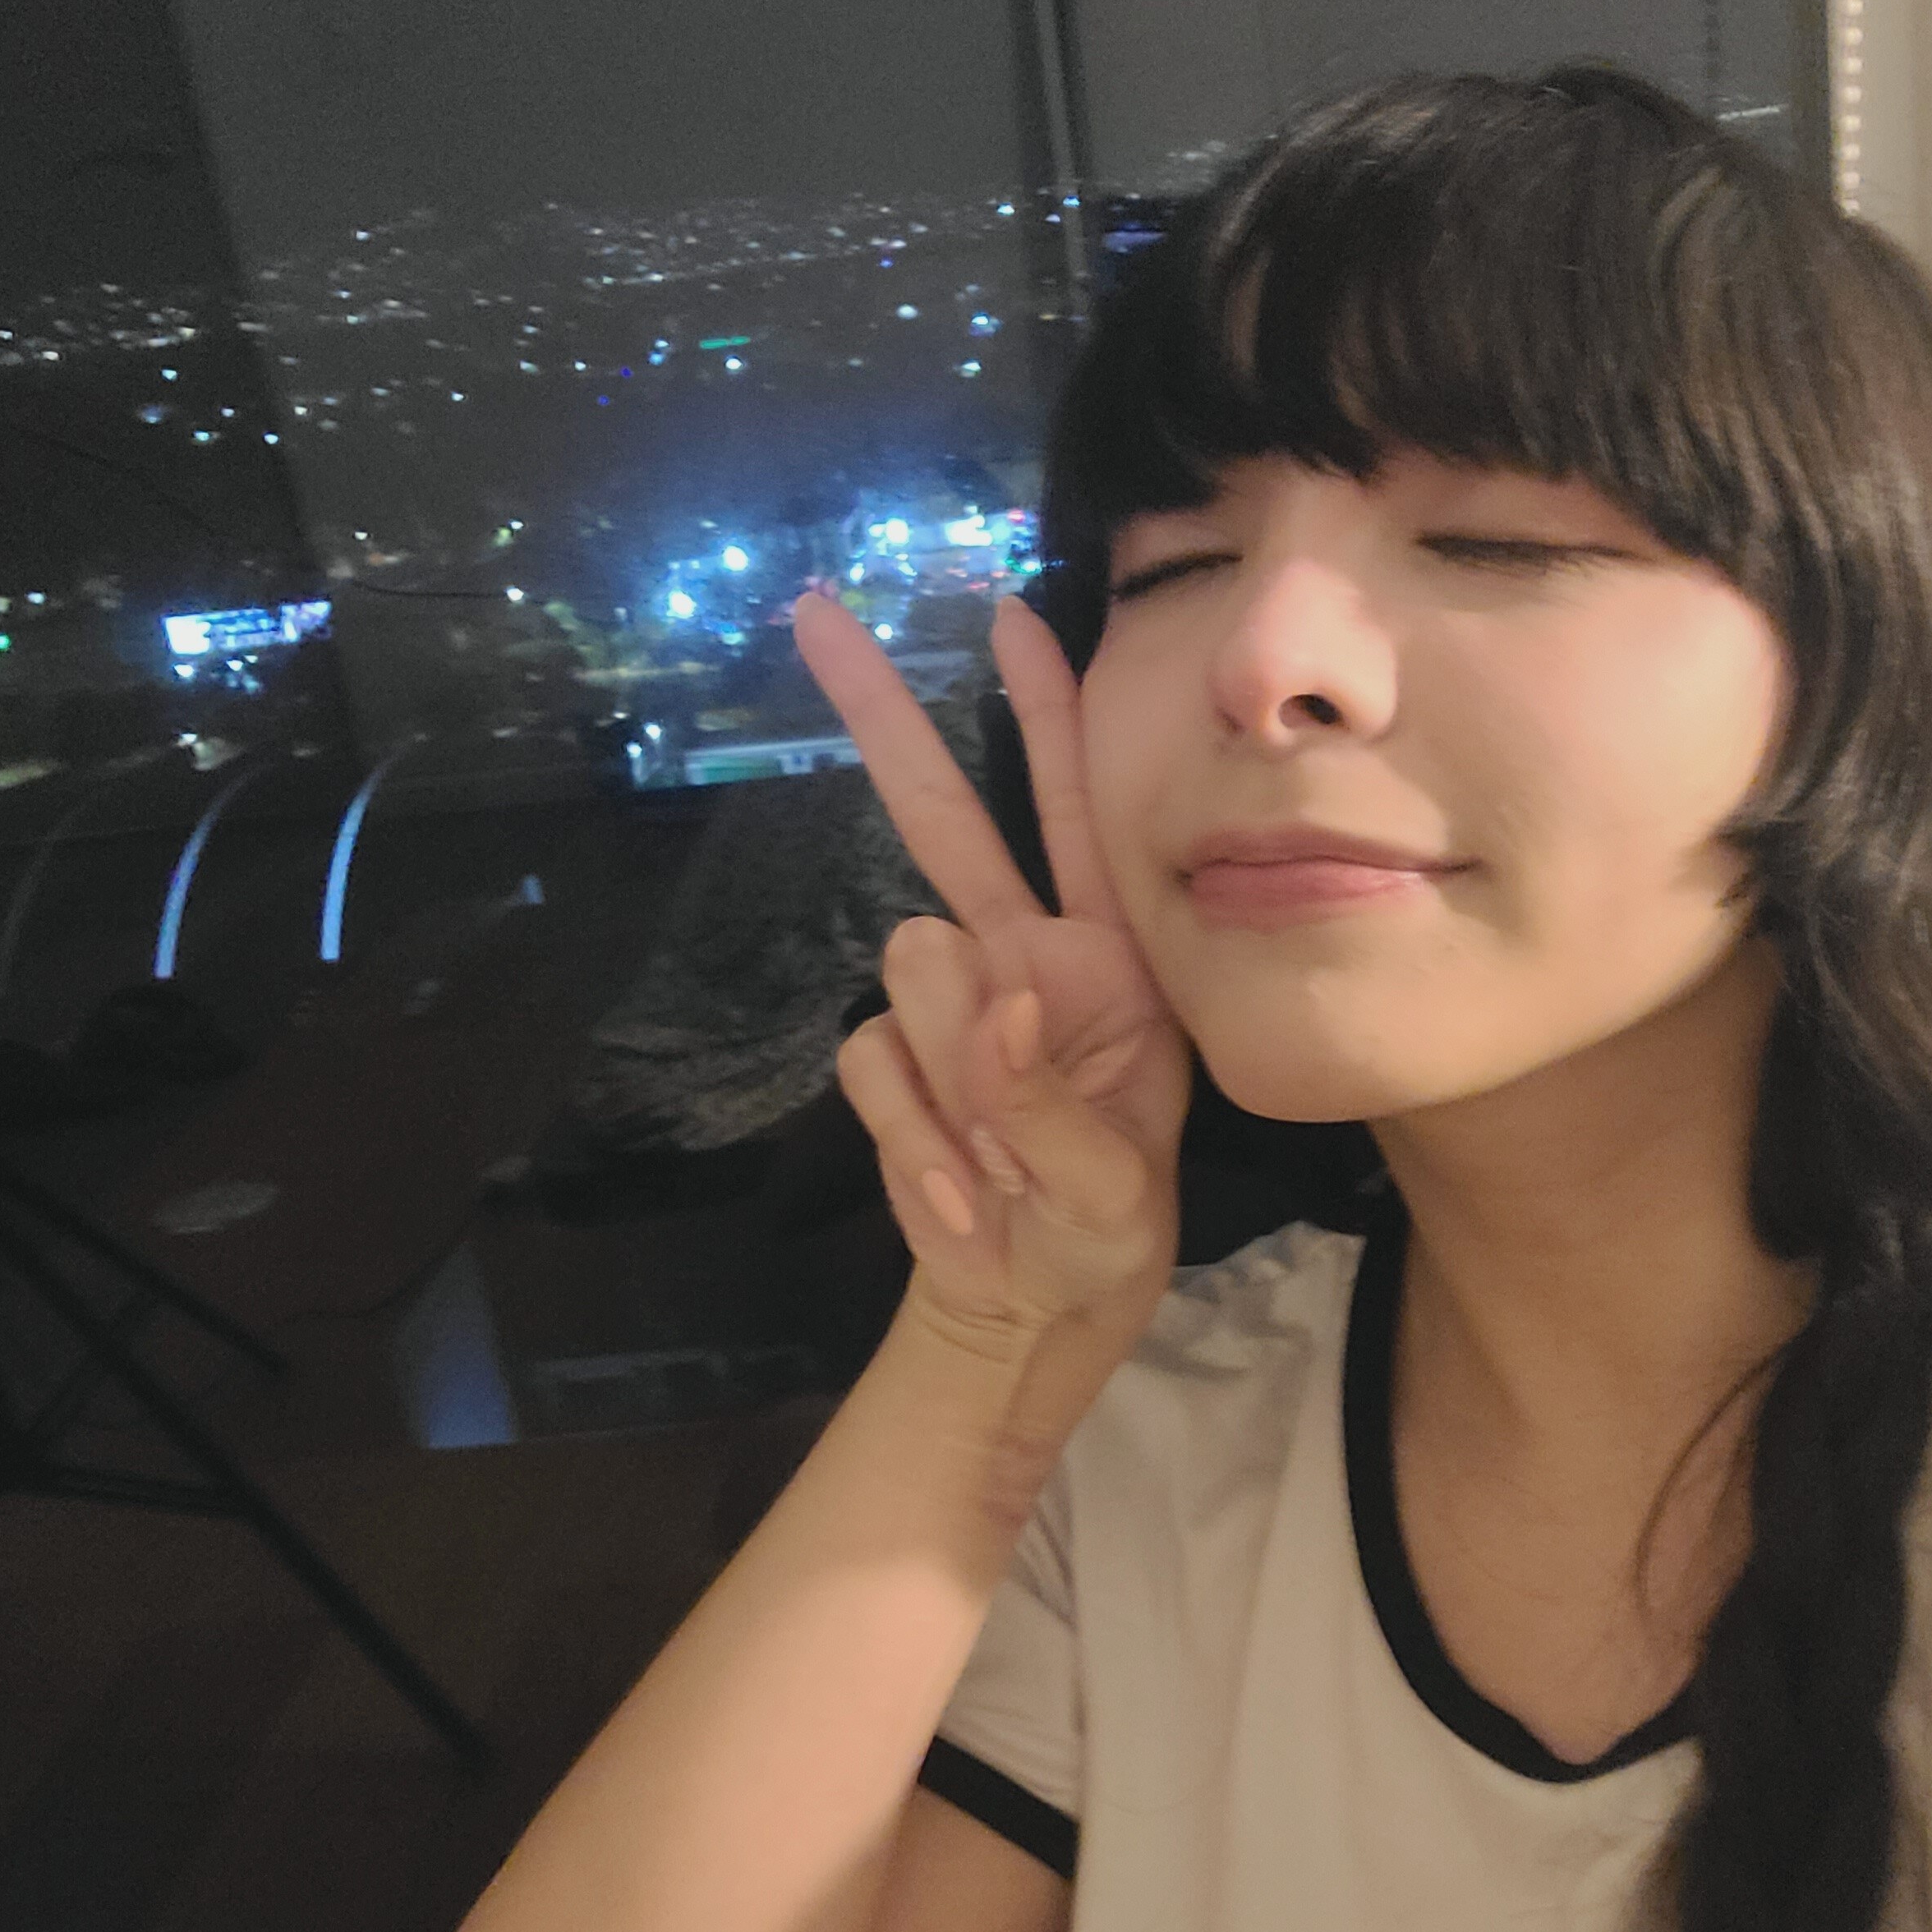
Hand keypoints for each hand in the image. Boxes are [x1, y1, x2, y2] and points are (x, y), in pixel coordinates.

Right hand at [792, 587, 1190, 1357]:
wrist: (1028, 1315)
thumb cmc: (1104, 1238)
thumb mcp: (1114, 1188)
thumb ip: (1048, 1101)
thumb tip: (989, 997)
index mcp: (1108, 964)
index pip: (1077, 819)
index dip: (1045, 718)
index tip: (1009, 615)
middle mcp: (1023, 963)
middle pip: (943, 820)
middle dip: (885, 716)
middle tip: (816, 616)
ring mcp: (949, 1014)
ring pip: (911, 971)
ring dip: (958, 1079)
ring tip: (1010, 1171)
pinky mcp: (893, 1065)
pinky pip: (874, 1062)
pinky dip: (917, 1138)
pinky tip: (964, 1198)